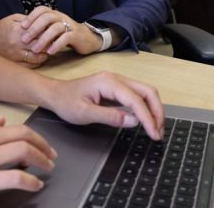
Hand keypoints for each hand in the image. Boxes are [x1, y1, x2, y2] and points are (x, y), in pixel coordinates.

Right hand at [0, 15, 48, 67]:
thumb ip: (28, 19)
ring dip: (44, 55)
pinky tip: (38, 58)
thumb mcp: (13, 18)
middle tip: (53, 42)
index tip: (52, 32)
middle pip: (40, 46)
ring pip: (37, 58)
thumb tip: (44, 22)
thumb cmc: (1, 27)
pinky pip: (30, 66)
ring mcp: (15, 55)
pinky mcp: (14, 63)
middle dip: (49, 44)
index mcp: (18, 31)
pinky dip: (37, 63)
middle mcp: (17, 44)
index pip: (39, 33)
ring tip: (46, 50)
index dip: (48, 33)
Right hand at [0, 117, 56, 206]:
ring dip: (42, 159)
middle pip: (23, 134)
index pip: (11, 126)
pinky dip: (31, 180)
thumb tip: (1, 120)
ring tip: (48, 168)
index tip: (39, 145)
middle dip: (43, 144)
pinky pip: (17, 176)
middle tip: (51, 155)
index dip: (30, 136)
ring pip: (24, 150)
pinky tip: (35, 185)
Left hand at [20, 6, 102, 54]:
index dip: (31, 16)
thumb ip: (42, 28)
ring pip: (55, 28)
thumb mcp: (53, 28)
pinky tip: (49, 52)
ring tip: (35, 49)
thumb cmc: (65, 34)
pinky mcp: (76, 35)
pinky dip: (56, 44)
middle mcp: (61, 17)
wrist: (87, 38)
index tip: (22, 26)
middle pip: (47, 17)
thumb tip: (23, 32)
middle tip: (24, 39)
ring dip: (44, 39)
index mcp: (54, 14)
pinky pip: (66, 37)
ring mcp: (70, 25)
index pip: (41, 9)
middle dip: (34, 28)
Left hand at [46, 72, 164, 140]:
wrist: (55, 94)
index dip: (148, 118)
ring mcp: (117, 82)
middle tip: (158, 132)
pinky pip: (137, 96)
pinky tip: (145, 121)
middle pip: (147, 91)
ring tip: (155, 129)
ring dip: (153, 110)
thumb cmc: (66, 102)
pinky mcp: (116, 88)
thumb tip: (134, 121)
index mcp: (108, 82)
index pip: (136, 100)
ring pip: (144, 92)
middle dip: (157, 112)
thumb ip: (110, 117)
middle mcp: (116, 78)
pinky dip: (145, 108)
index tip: (154, 134)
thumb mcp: (85, 113)